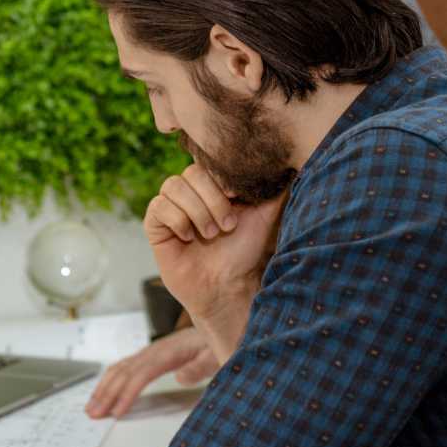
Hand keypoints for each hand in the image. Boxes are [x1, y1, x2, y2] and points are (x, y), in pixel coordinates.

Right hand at [84, 326, 218, 418]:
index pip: (142, 374)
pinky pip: (125, 368)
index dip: (127, 393)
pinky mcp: (151, 356)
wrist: (220, 324)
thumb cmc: (218, 343)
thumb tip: (181, 377)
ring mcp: (151, 353)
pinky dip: (111, 380)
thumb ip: (201, 366)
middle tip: (93, 414)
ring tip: (91, 407)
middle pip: (125, 372)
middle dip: (106, 393)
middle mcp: (155, 351)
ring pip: (120, 369)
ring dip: (103, 388)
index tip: (117, 412)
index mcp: (169, 352)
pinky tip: (104, 391)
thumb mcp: (216, 355)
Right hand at [144, 165, 285, 342]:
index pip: (208, 161)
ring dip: (197, 211)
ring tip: (211, 234)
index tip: (235, 195)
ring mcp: (171, 206)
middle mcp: (190, 191)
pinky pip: (158, 206)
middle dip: (212, 199)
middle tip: (227, 226)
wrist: (226, 285)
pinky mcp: (155, 224)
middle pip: (191, 173)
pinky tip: (189, 237)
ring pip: (173, 186)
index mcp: (212, 184)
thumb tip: (291, 163)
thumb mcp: (265, 215)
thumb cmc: (244, 250)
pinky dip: (177, 220)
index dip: (220, 175)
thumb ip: (275, 188)